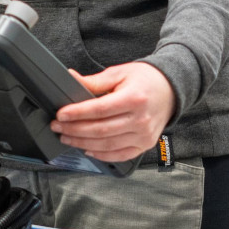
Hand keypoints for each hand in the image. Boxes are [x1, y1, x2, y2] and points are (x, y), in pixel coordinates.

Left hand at [50, 62, 175, 163]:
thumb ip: (94, 81)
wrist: (171, 90)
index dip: (78, 113)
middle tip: (57, 127)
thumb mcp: (119, 73)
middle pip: (101, 130)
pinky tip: (87, 148)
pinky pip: (120, 154)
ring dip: (83, 143)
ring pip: (107, 144)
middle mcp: (141, 120)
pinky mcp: (145, 144)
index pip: (100, 110)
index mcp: (134, 99)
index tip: (61, 115)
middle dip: (74, 130)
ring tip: (66, 137)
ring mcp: (144, 135)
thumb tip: (71, 79)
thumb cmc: (145, 79)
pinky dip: (101, 154)